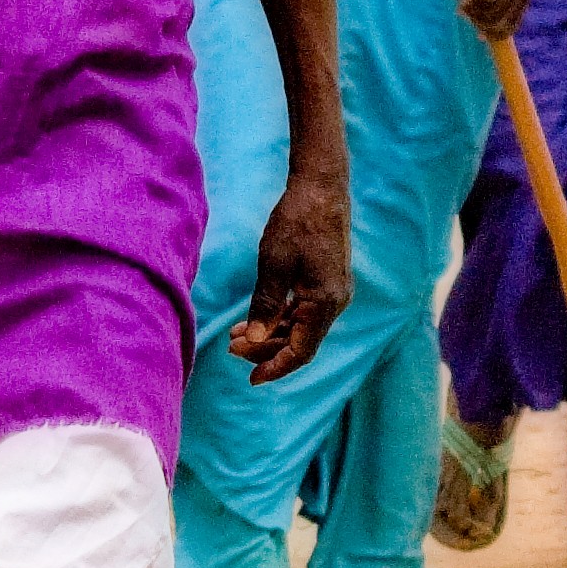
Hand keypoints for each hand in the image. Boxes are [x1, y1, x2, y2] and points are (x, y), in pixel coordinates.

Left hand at [224, 163, 353, 383]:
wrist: (321, 189)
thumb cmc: (297, 222)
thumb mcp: (273, 264)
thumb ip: (265, 304)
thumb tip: (255, 339)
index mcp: (324, 302)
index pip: (301, 350)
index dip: (275, 367)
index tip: (251, 379)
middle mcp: (335, 303)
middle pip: (300, 342)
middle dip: (266, 350)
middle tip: (231, 349)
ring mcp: (333, 293)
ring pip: (300, 327)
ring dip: (270, 334)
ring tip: (236, 336)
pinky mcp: (327, 283)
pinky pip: (303, 312)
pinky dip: (280, 318)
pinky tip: (255, 319)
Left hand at [446, 0, 532, 40]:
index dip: (471, 5)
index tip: (460, 6)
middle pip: (496, 10)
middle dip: (477, 18)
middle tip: (464, 15)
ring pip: (506, 21)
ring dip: (487, 28)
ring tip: (473, 24)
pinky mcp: (525, 1)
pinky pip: (514, 24)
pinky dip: (499, 33)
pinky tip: (485, 35)